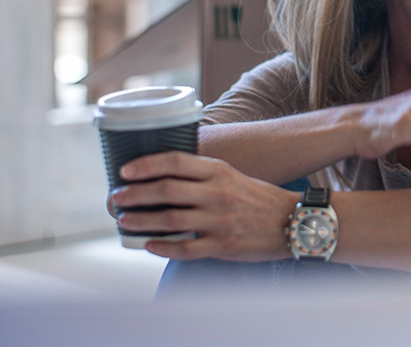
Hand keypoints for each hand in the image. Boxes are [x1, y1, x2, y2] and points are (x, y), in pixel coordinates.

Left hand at [109, 151, 298, 260]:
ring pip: (169, 220)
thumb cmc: (258, 199)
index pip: (175, 162)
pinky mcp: (223, 246)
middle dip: (135, 194)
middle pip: (165, 190)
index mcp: (219, 172)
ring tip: (124, 221)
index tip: (124, 170)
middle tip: (116, 198)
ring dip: (141, 221)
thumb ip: (201, 176)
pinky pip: (185, 248)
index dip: (146, 165)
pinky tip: (149, 245)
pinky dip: (162, 247)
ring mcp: (219, 221)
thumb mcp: (232, 177)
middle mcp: (217, 194)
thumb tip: (162, 179)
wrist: (295, 222)